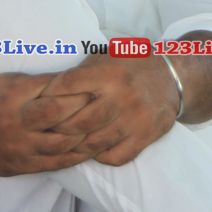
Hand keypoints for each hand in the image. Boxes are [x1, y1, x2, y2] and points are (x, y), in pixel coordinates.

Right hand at [0, 72, 96, 175]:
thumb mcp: (9, 81)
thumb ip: (40, 81)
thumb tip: (74, 78)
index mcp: (14, 94)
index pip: (53, 90)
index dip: (78, 89)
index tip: (95, 86)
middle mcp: (17, 121)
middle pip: (58, 114)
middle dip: (84, 109)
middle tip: (103, 105)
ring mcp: (20, 146)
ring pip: (61, 143)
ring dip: (85, 136)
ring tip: (102, 128)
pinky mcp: (22, 165)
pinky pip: (55, 164)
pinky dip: (76, 157)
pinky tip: (89, 150)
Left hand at [38, 54, 180, 166]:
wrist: (173, 78)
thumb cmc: (132, 65)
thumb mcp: (108, 55)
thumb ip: (83, 71)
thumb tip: (51, 88)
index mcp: (109, 72)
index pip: (70, 85)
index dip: (50, 95)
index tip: (38, 103)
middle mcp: (122, 96)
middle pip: (78, 122)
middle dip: (58, 128)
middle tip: (45, 132)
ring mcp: (134, 119)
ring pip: (94, 143)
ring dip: (75, 146)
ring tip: (63, 144)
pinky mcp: (145, 136)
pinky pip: (116, 156)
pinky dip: (100, 157)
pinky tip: (92, 150)